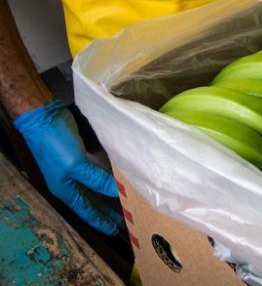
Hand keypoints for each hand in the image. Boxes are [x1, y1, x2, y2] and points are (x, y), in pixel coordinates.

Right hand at [14, 101, 121, 234]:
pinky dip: (108, 177)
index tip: (116, 231)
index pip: (87, 211)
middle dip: (109, 210)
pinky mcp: (82, 157)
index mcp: (66, 190)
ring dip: (110, 193)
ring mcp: (76, 169)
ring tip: (128, 201)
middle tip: (128, 218)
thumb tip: (118, 192)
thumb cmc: (55, 145)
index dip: (101, 221)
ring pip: (97, 187)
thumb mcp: (76, 165)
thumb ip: (97, 180)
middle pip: (93, 201)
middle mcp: (71, 183)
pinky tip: (120, 179)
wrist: (44, 118)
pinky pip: (99, 172)